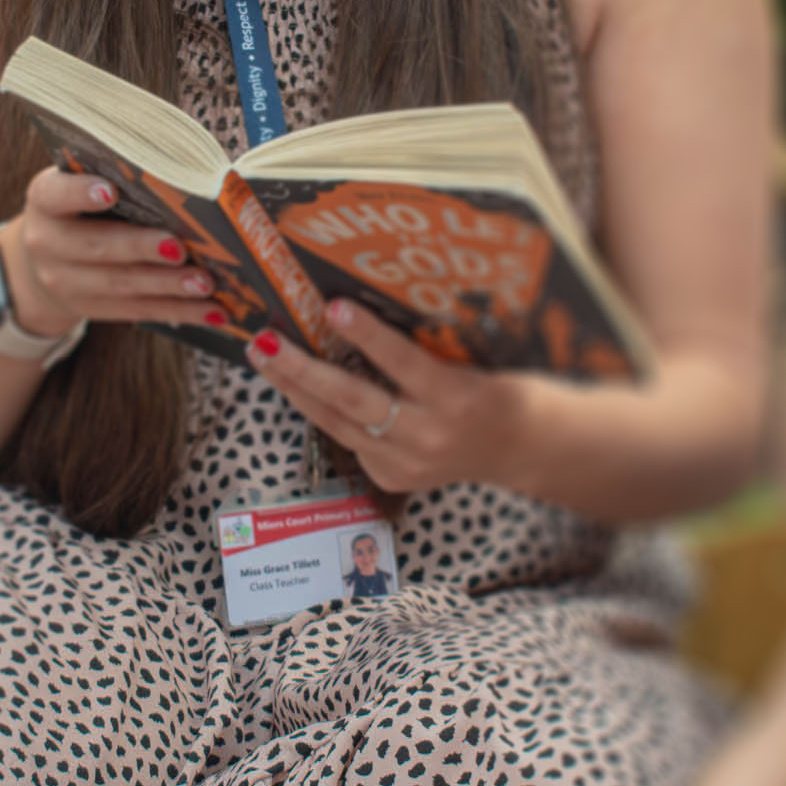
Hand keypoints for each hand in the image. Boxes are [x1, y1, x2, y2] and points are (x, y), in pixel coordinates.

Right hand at [1, 166, 217, 334]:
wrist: (46, 258)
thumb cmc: (83, 205)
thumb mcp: (82, 182)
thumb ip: (118, 175)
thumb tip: (184, 177)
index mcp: (45, 200)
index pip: (55, 194)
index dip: (80, 193)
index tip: (111, 191)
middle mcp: (47, 243)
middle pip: (96, 247)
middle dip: (141, 248)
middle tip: (179, 248)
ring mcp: (65, 282)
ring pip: (121, 284)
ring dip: (168, 286)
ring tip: (204, 283)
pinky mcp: (90, 308)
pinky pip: (138, 310)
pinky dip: (179, 310)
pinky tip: (214, 310)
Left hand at [253, 298, 537, 496]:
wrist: (521, 448)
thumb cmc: (498, 389)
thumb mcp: (472, 362)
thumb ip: (424, 350)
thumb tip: (362, 314)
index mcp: (458, 398)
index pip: (404, 363)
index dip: (368, 336)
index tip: (333, 307)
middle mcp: (429, 436)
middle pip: (354, 401)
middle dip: (302, 369)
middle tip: (266, 340)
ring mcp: (408, 464)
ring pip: (338, 423)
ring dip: (296, 389)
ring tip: (264, 357)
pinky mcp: (394, 478)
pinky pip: (349, 439)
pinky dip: (322, 411)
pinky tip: (297, 385)